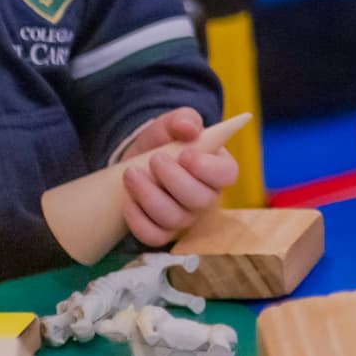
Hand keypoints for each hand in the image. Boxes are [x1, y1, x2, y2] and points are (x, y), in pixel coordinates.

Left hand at [114, 108, 237, 246]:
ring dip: (149, 196)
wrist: (135, 162)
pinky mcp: (163, 233)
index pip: (227, 175)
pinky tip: (128, 202)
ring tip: (131, 174)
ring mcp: (185, 218)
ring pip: (174, 218)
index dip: (208, 168)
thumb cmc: (162, 143)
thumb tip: (189, 128)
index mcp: (217, 169)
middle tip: (154, 159)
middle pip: (201, 200)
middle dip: (174, 180)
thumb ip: (183, 119)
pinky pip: (154, 236)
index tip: (185, 154)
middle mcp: (206, 197)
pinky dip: (138, 220)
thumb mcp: (171, 124)